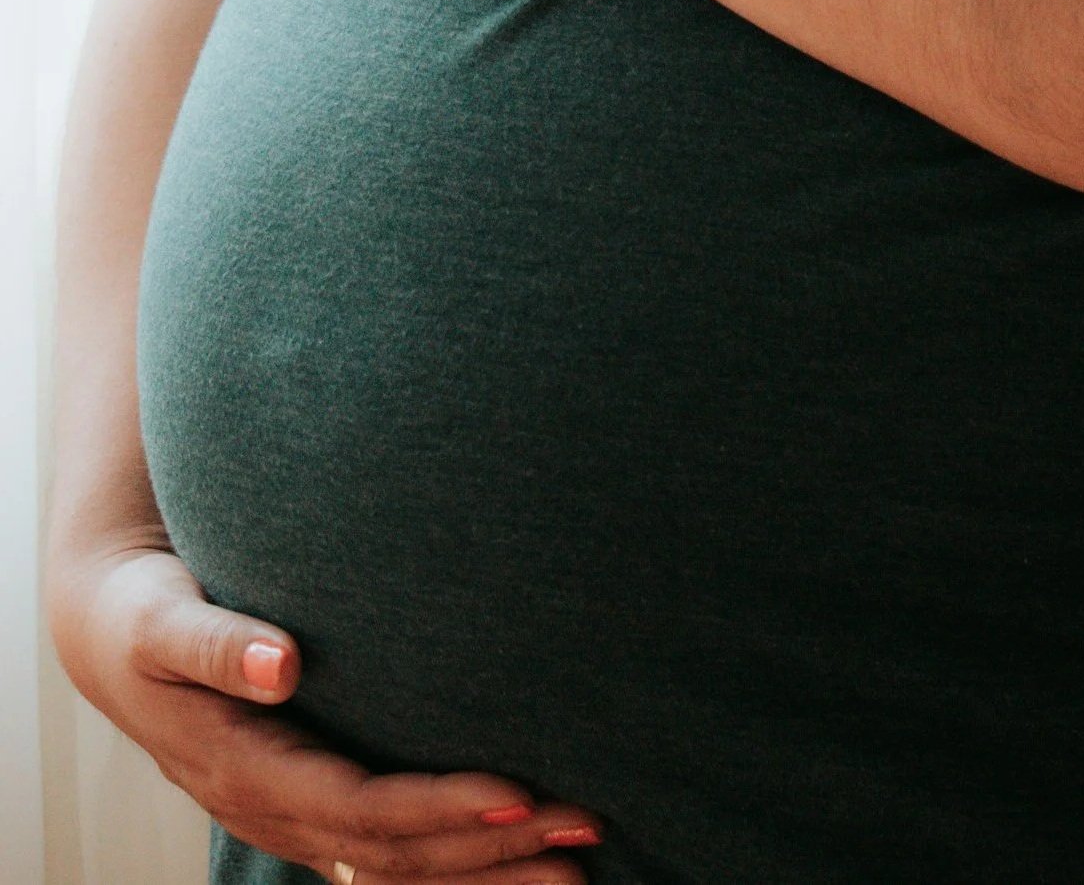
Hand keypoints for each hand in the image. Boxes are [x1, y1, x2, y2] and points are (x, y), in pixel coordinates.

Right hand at [48, 541, 604, 881]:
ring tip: (576, 865)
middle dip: (491, 849)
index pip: (359, 809)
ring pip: (398, 870)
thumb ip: (217, 643)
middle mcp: (274, 811)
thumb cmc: (144, 614)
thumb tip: (281, 663)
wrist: (111, 637)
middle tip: (583, 829)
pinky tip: (514, 856)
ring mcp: (292, 818)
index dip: (438, 809)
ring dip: (487, 870)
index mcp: (245, 771)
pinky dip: (453, 864)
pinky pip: (386, 856)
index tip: (516, 793)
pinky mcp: (310, 804)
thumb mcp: (162, 620)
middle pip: (394, 854)